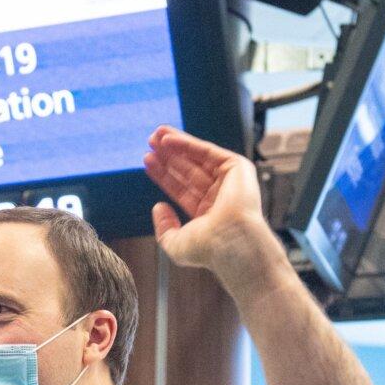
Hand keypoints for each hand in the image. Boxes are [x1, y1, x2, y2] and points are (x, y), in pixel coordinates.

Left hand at [143, 125, 268, 270]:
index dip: (164, 176)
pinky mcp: (237, 168)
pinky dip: (187, 143)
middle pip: (188, 170)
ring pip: (197, 158)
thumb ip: (164, 228)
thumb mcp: (176, 244)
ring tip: (154, 135)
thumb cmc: (208, 249)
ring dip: (175, 144)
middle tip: (149, 142)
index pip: (182, 190)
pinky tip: (167, 138)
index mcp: (208, 215)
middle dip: (168, 156)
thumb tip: (158, 207)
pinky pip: (207, 151)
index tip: (147, 162)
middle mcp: (220, 197)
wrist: (232, 243)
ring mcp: (230, 182)